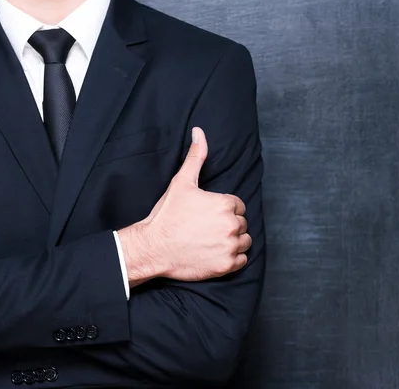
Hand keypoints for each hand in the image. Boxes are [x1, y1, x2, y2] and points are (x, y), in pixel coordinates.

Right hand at [119, 127, 250, 284]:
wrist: (153, 247)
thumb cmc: (167, 216)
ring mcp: (230, 246)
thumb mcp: (182, 183)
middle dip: (227, 225)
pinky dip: (232, 259)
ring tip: (211, 241)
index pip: (238, 206)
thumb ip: (196, 157)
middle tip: (206, 229)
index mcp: (225, 204)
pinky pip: (242, 260)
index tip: (207, 216)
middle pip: (241, 223)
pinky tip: (215, 253)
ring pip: (245, 241)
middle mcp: (231, 225)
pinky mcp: (226, 265)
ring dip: (233, 241)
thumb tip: (199, 132)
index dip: (223, 210)